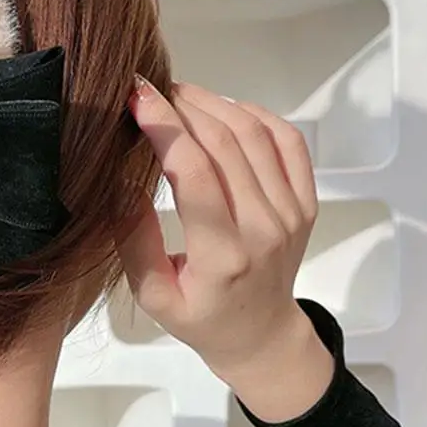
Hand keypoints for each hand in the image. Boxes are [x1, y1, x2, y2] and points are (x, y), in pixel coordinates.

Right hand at [117, 77, 333, 421]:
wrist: (261, 335)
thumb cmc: (200, 318)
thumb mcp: (153, 295)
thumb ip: (135, 241)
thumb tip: (121, 182)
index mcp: (222, 255)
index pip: (194, 172)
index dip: (163, 126)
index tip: (135, 97)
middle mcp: (264, 228)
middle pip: (224, 142)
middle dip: (182, 105)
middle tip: (149, 91)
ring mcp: (291, 212)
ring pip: (255, 133)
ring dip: (213, 103)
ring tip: (178, 96)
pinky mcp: (305, 202)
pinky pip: (288, 141)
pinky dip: (255, 114)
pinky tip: (224, 109)